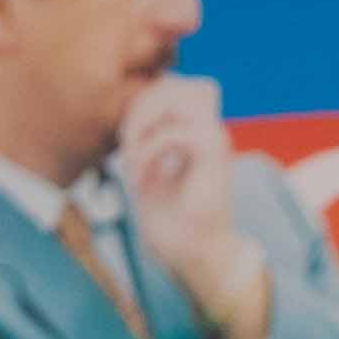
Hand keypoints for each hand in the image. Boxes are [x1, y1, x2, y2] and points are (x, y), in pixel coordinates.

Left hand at [110, 77, 277, 338]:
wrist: (194, 254)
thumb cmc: (170, 222)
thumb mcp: (145, 173)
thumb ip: (140, 142)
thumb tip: (126, 121)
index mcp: (194, 131)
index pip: (169, 87)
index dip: (142, 101)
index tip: (124, 141)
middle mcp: (207, 128)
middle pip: (171, 84)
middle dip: (138, 110)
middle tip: (124, 147)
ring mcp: (213, 136)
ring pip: (174, 98)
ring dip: (142, 126)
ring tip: (131, 159)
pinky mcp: (214, 152)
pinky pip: (174, 133)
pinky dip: (148, 153)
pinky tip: (140, 180)